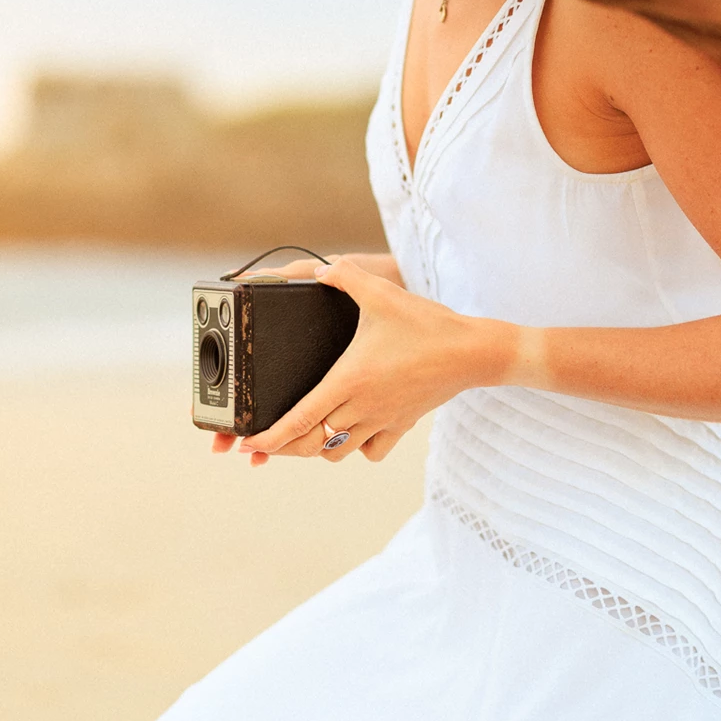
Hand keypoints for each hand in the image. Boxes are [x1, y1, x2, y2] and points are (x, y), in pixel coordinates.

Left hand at [219, 256, 519, 465]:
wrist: (472, 352)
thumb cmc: (428, 325)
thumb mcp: (381, 293)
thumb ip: (345, 276)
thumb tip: (320, 268)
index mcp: (349, 380)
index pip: (300, 419)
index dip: (270, 436)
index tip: (248, 443)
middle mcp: (362, 407)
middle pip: (311, 443)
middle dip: (284, 446)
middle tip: (265, 442)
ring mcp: (382, 420)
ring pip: (339, 451)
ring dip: (317, 448)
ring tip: (304, 436)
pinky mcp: (401, 425)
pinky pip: (372, 451)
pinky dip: (355, 447)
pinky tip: (351, 431)